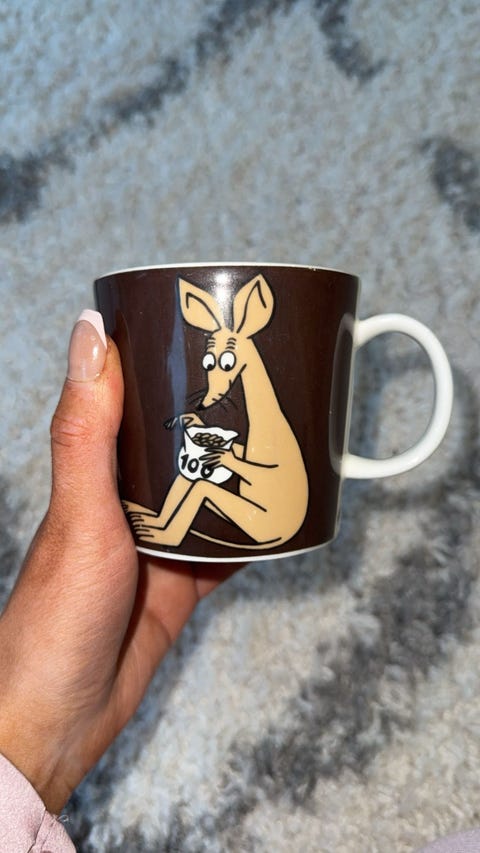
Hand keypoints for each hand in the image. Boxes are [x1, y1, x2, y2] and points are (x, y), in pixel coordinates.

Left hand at [0, 312, 238, 813]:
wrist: (64, 715)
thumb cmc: (57, 614)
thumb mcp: (82, 512)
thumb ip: (87, 428)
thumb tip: (90, 334)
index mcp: (97, 471)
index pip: (132, 399)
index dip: (165, 362)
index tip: (208, 329)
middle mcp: (128, 500)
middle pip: (182, 444)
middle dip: (220, 418)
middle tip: (270, 387)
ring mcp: (159, 542)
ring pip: (212, 493)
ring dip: (243, 474)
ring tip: (287, 445)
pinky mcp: (182, 582)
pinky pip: (229, 549)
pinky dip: (255, 534)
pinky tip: (283, 519)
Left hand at [203, 446, 236, 471]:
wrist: (236, 464)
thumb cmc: (233, 458)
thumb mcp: (231, 451)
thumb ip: (227, 448)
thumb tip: (224, 445)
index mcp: (224, 451)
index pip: (215, 449)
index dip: (210, 449)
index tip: (205, 450)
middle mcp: (222, 454)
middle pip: (212, 455)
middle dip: (206, 456)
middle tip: (200, 458)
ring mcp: (222, 459)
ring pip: (213, 460)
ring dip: (208, 462)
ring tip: (203, 464)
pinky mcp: (223, 464)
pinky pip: (216, 465)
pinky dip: (213, 467)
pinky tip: (209, 468)